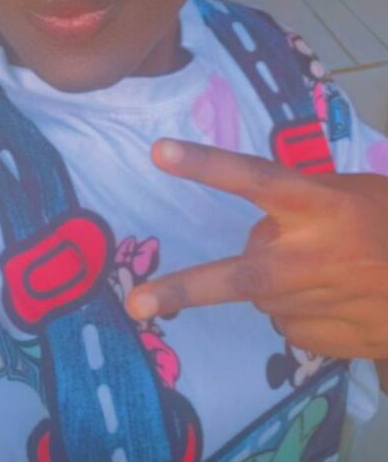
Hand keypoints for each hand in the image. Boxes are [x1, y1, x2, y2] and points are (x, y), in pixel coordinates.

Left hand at [126, 139, 387, 361]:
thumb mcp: (352, 194)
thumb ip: (300, 206)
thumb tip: (256, 239)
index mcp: (323, 204)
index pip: (256, 177)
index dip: (207, 165)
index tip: (159, 151)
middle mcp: (316, 255)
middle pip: (241, 272)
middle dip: (186, 288)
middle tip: (139, 303)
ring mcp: (322, 302)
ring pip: (263, 296)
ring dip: (276, 283)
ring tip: (321, 271)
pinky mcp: (328, 340)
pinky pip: (287, 323)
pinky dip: (298, 311)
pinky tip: (334, 299)